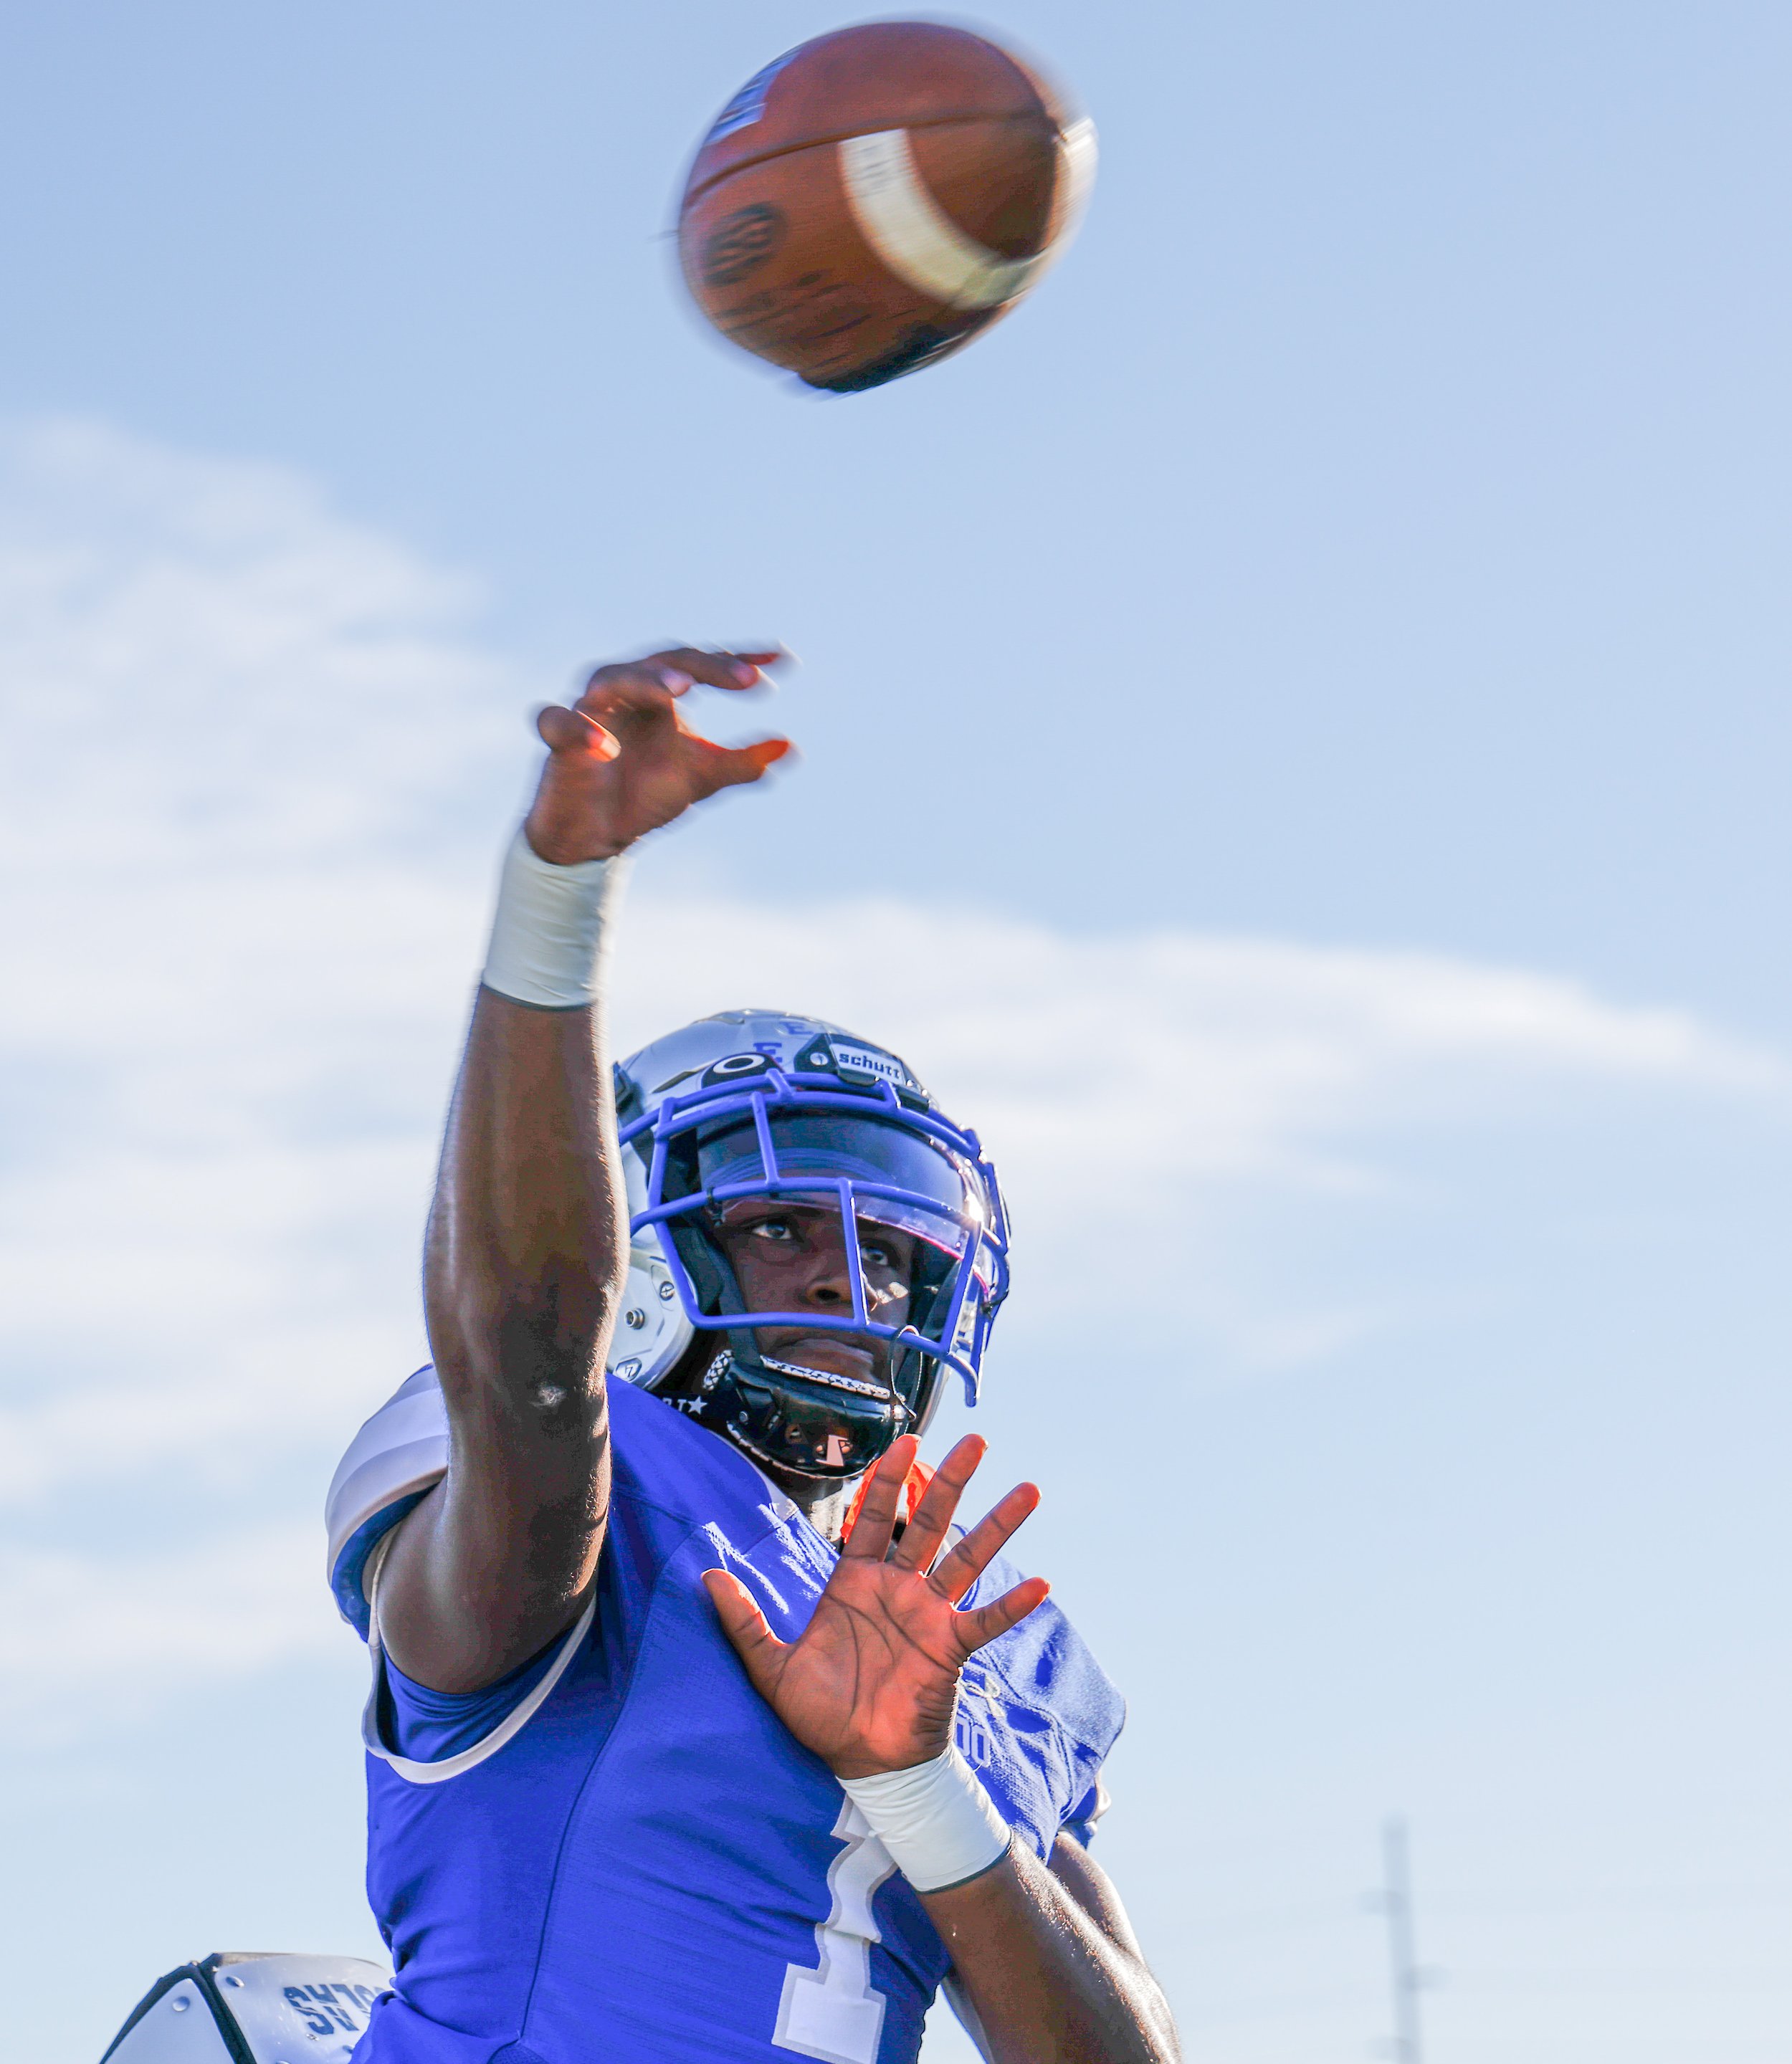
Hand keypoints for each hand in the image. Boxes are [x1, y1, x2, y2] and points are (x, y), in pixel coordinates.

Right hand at [525, 646, 789, 863]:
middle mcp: (626, 688)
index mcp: (660, 690)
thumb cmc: (645, 795)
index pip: (701, 663)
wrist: (596, 838)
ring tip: (681, 693)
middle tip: (746, 679)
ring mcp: (589, 711)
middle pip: (664, 661)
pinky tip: (607, 750)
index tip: (781, 660)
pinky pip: (560, 724)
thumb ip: (743, 762)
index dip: (738, 659)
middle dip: (705, 667)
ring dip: (646, 681)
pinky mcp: (558, 742)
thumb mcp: (701, 778)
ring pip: (612, 678)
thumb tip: (791, 745)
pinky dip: (581, 731)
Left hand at [703, 1435, 1049, 1780]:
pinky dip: (1011, 1604)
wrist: (860, 1763)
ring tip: (1029, 1489)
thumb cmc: (820, 1714)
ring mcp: (929, 1616)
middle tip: (975, 1440)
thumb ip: (743, 1620)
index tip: (906, 1439)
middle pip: (928, 1523)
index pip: (873, 1517)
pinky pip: (985, 1621)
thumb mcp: (771, 1666)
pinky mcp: (951, 1649)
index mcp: (855, 1583)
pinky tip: (1040, 1583)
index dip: (889, 1478)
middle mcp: (898, 1589)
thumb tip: (706, 1574)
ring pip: (967, 1558)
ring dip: (997, 1525)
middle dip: (951, 1481)